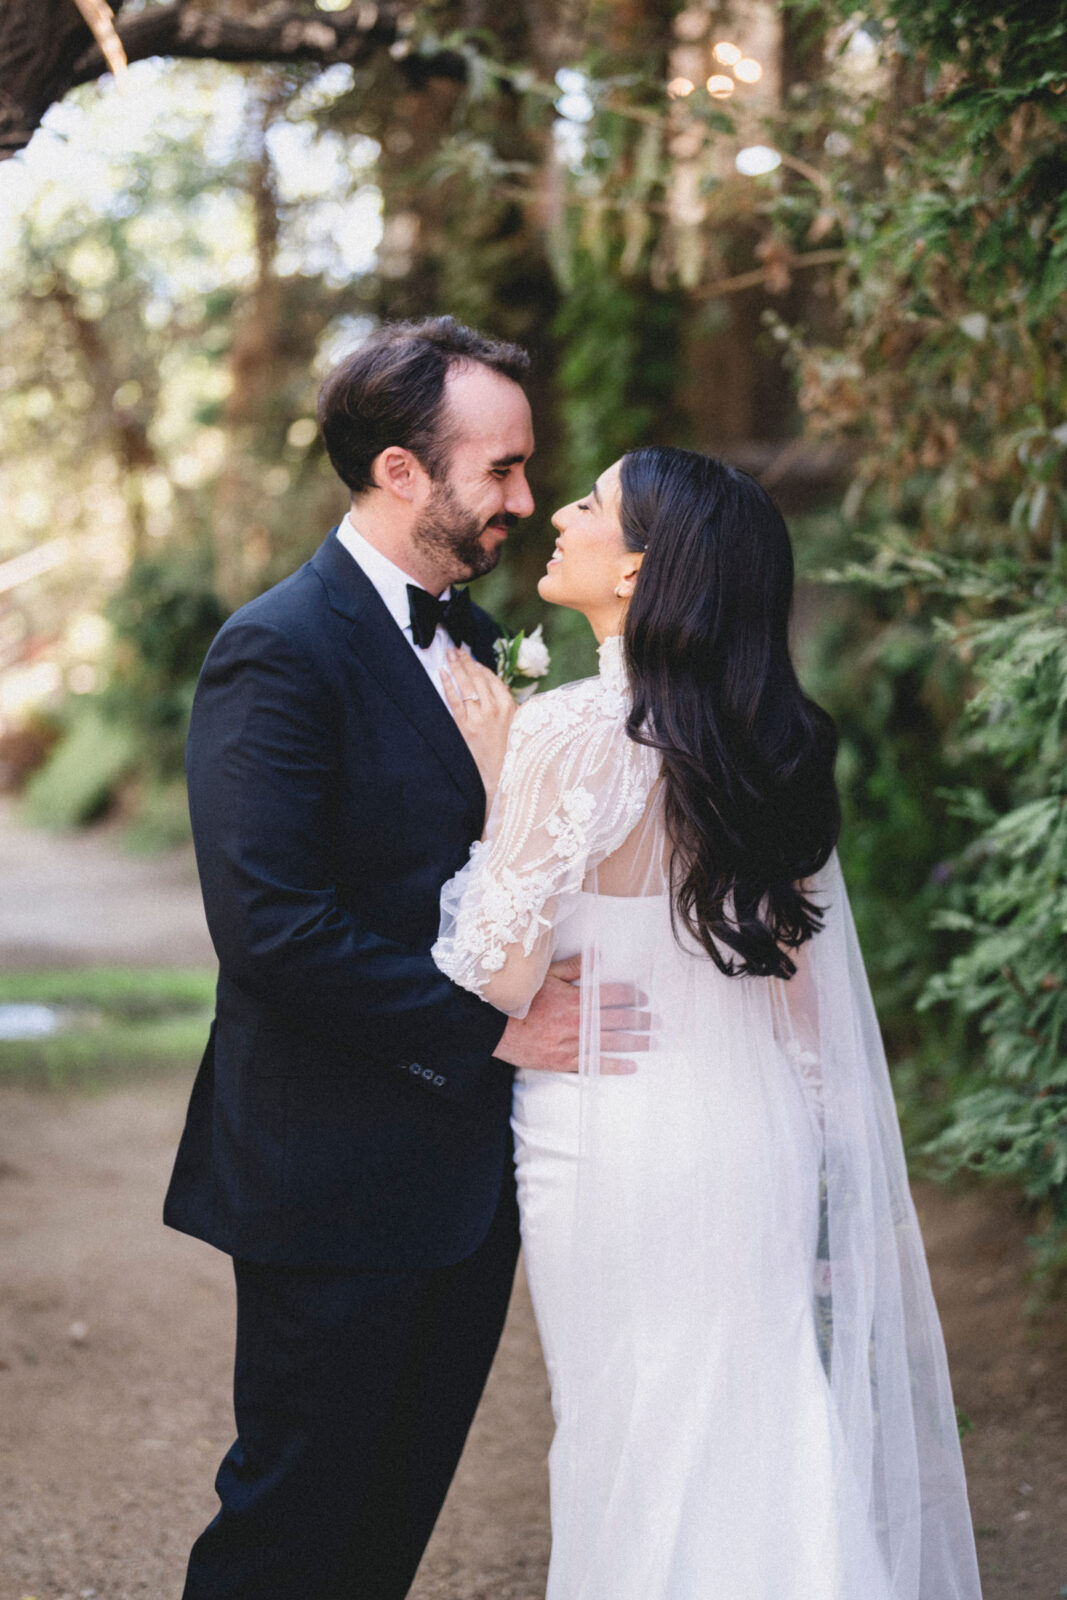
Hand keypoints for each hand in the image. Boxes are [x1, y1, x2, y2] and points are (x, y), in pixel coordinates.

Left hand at [442, 648, 516, 809]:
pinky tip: (442, 674)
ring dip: (456, 667)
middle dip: (465, 661)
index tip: (471, 657)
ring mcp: (479, 717)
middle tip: (455, 649)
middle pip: (477, 678)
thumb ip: (510, 704)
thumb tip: (501, 687)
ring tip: (448, 655)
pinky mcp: (466, 727)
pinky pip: (454, 701)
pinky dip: (448, 686)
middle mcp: (494, 708)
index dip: (479, 666)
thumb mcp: (518, 723)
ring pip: (465, 685)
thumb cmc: (512, 749)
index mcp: (509, 705)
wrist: (503, 773)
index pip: (492, 678)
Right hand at [494, 955, 651, 1075]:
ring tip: (653, 1042)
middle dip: (642, 1020)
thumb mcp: (545, 976)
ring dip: (636, 1042)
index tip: (644, 997)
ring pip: (613, 1043)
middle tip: (657, 1021)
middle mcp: (579, 1022)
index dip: (633, 995)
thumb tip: (597, 955)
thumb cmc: (519, 999)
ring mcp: (573, 1044)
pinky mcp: (564, 1061)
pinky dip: (615, 1066)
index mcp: (576, 998)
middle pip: (620, 1020)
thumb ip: (574, 967)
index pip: (614, 994)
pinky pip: (595, 1065)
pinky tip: (631, 1066)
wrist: (494, 1028)